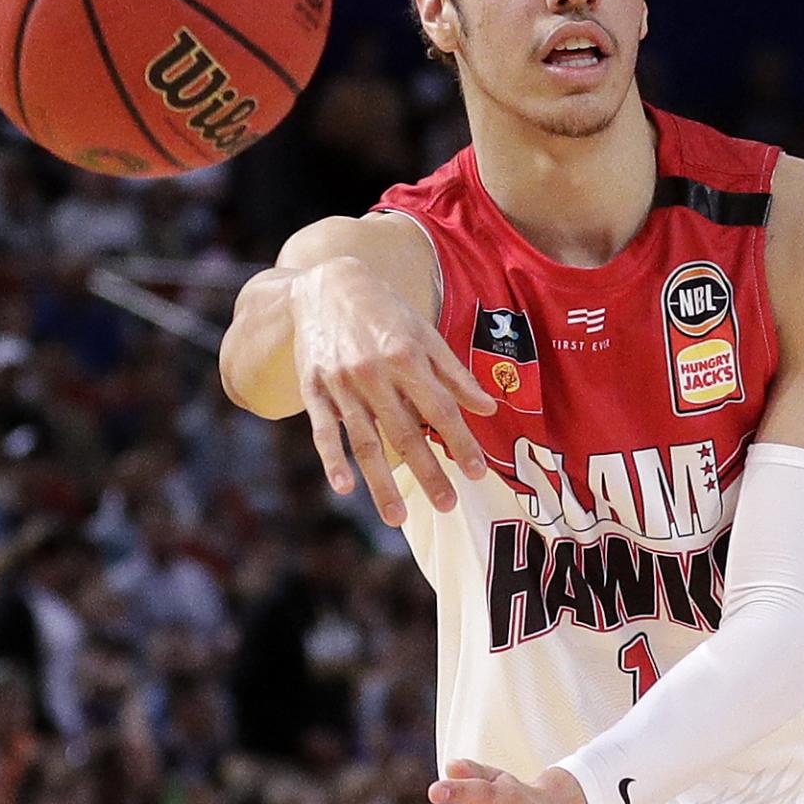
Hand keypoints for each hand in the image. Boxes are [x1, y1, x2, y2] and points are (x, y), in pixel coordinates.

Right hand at [290, 255, 494, 525]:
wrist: (325, 285)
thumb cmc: (385, 311)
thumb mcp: (424, 334)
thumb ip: (455, 374)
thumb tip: (489, 408)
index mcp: (407, 356)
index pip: (440, 410)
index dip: (460, 442)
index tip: (477, 473)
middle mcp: (374, 372)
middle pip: (406, 432)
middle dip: (428, 472)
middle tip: (448, 505)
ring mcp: (341, 382)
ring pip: (365, 440)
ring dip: (381, 482)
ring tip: (398, 518)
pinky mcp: (313, 388)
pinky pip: (325, 430)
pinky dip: (333, 459)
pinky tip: (345, 487)